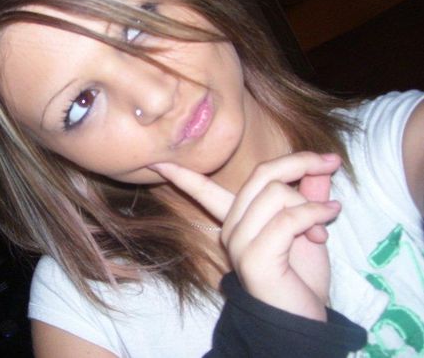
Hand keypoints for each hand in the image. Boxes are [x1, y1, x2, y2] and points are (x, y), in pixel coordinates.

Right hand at [151, 152, 341, 320]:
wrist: (301, 323)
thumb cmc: (301, 278)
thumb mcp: (309, 229)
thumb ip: (308, 197)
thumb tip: (320, 168)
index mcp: (236, 220)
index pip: (203, 191)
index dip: (182, 175)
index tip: (157, 163)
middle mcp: (231, 228)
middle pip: (261, 174)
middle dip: (298, 162)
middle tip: (329, 162)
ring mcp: (239, 242)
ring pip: (276, 193)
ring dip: (311, 203)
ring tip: (325, 222)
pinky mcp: (254, 256)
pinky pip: (287, 219)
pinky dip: (314, 214)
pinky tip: (328, 221)